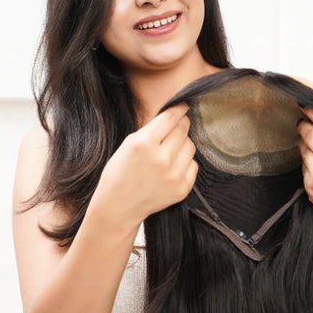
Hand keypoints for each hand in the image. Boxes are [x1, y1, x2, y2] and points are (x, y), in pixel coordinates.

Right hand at [93, 103, 197, 228]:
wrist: (119, 206)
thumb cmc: (120, 173)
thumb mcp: (128, 144)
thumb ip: (151, 129)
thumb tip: (175, 116)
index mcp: (144, 143)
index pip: (171, 117)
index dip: (179, 109)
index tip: (183, 106)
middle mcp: (162, 158)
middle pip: (183, 130)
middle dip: (180, 126)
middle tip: (174, 128)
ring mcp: (174, 175)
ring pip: (191, 146)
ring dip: (183, 145)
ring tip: (169, 151)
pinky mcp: (182, 188)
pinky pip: (193, 165)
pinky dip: (185, 163)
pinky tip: (172, 167)